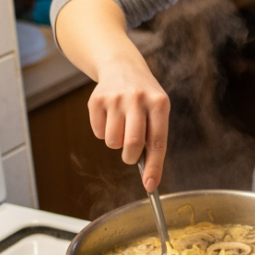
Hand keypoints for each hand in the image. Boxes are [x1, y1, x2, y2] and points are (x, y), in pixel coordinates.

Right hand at [87, 57, 169, 191]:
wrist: (122, 67)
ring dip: (116, 143)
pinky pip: (98, 133)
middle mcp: (137, 99)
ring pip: (112, 142)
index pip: (157, 142)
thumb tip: (149, 176)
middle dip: (130, 157)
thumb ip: (154, 138)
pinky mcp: (96, 100)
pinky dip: (104, 132)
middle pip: (132, 144)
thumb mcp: (158, 110)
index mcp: (159, 103)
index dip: (154, 167)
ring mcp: (115, 98)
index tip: (149, 186)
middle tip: (131, 154)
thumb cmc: (145, 97)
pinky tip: (110, 116)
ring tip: (122, 126)